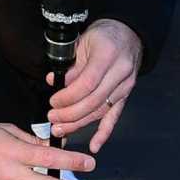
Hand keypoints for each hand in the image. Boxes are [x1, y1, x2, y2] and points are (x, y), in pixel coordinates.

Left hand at [48, 18, 142, 150]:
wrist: (127, 34)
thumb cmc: (102, 36)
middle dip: (70, 114)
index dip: (68, 96)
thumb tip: (53, 82)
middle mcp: (120, 71)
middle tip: (52, 119)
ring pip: (101, 110)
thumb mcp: (83, 43)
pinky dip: (104, 132)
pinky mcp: (126, 95)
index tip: (53, 102)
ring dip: (80, 124)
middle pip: (94, 100)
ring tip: (61, 130)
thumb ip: (70, 64)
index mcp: (107, 54)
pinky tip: (94, 145)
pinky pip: (115, 116)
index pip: (87, 83)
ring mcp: (126, 85)